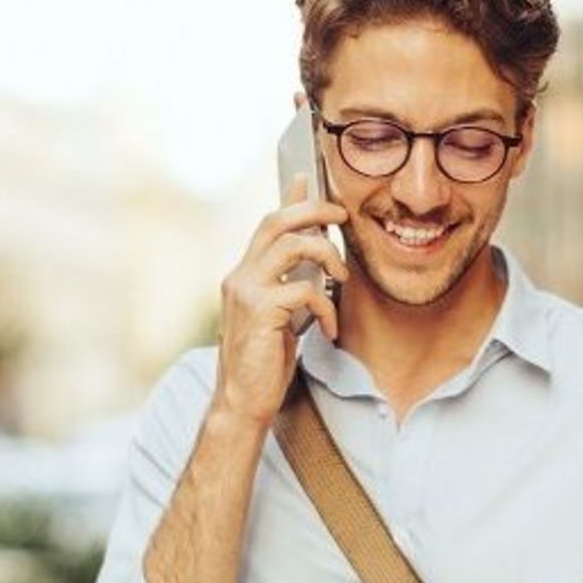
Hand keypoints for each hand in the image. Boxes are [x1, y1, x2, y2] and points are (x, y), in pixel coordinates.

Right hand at [212, 175, 347, 427]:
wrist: (243, 402)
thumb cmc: (264, 363)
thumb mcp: (282, 317)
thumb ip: (291, 286)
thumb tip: (313, 264)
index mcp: (243, 275)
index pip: (268, 224)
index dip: (291, 199)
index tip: (310, 180)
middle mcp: (239, 276)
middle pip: (278, 222)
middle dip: (314, 210)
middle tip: (343, 217)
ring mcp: (246, 292)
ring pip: (292, 245)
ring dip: (326, 255)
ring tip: (342, 279)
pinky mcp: (260, 312)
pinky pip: (305, 290)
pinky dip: (326, 307)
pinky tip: (330, 329)